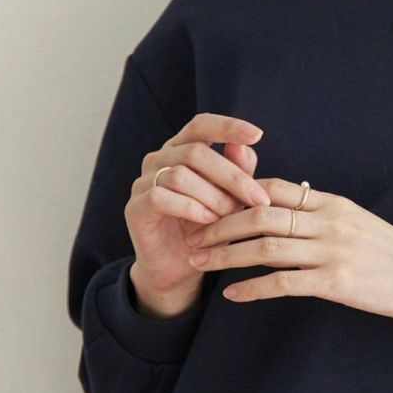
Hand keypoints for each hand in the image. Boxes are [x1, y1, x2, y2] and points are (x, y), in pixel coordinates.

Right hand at [125, 112, 268, 298]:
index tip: (257, 134)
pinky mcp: (135, 207)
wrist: (180, 267)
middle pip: (195, 151)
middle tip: (257, 199)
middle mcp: (159, 159)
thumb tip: (247, 144)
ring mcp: (143, 182)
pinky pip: (160, 197)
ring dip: (212, 196)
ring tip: (229, 216)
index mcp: (181, 149)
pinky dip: (190, 208)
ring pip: (180, 174)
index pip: (201, 124)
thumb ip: (238, 171)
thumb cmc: (208, 227)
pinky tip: (208, 221)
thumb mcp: (231, 199)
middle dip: (232, 176)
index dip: (227, 126)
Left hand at [184, 177, 392, 323]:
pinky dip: (253, 289)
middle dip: (220, 224)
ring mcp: (333, 251)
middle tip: (192, 235)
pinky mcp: (337, 282)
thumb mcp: (358, 223)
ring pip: (265, 247)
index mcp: (331, 203)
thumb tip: (286, 210)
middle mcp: (329, 221)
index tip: (208, 206)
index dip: (235, 194)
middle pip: (260, 214)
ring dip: (227, 255)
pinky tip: (233, 295)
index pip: (273, 187)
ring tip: (200, 262)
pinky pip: (284, 283)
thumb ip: (322, 216)